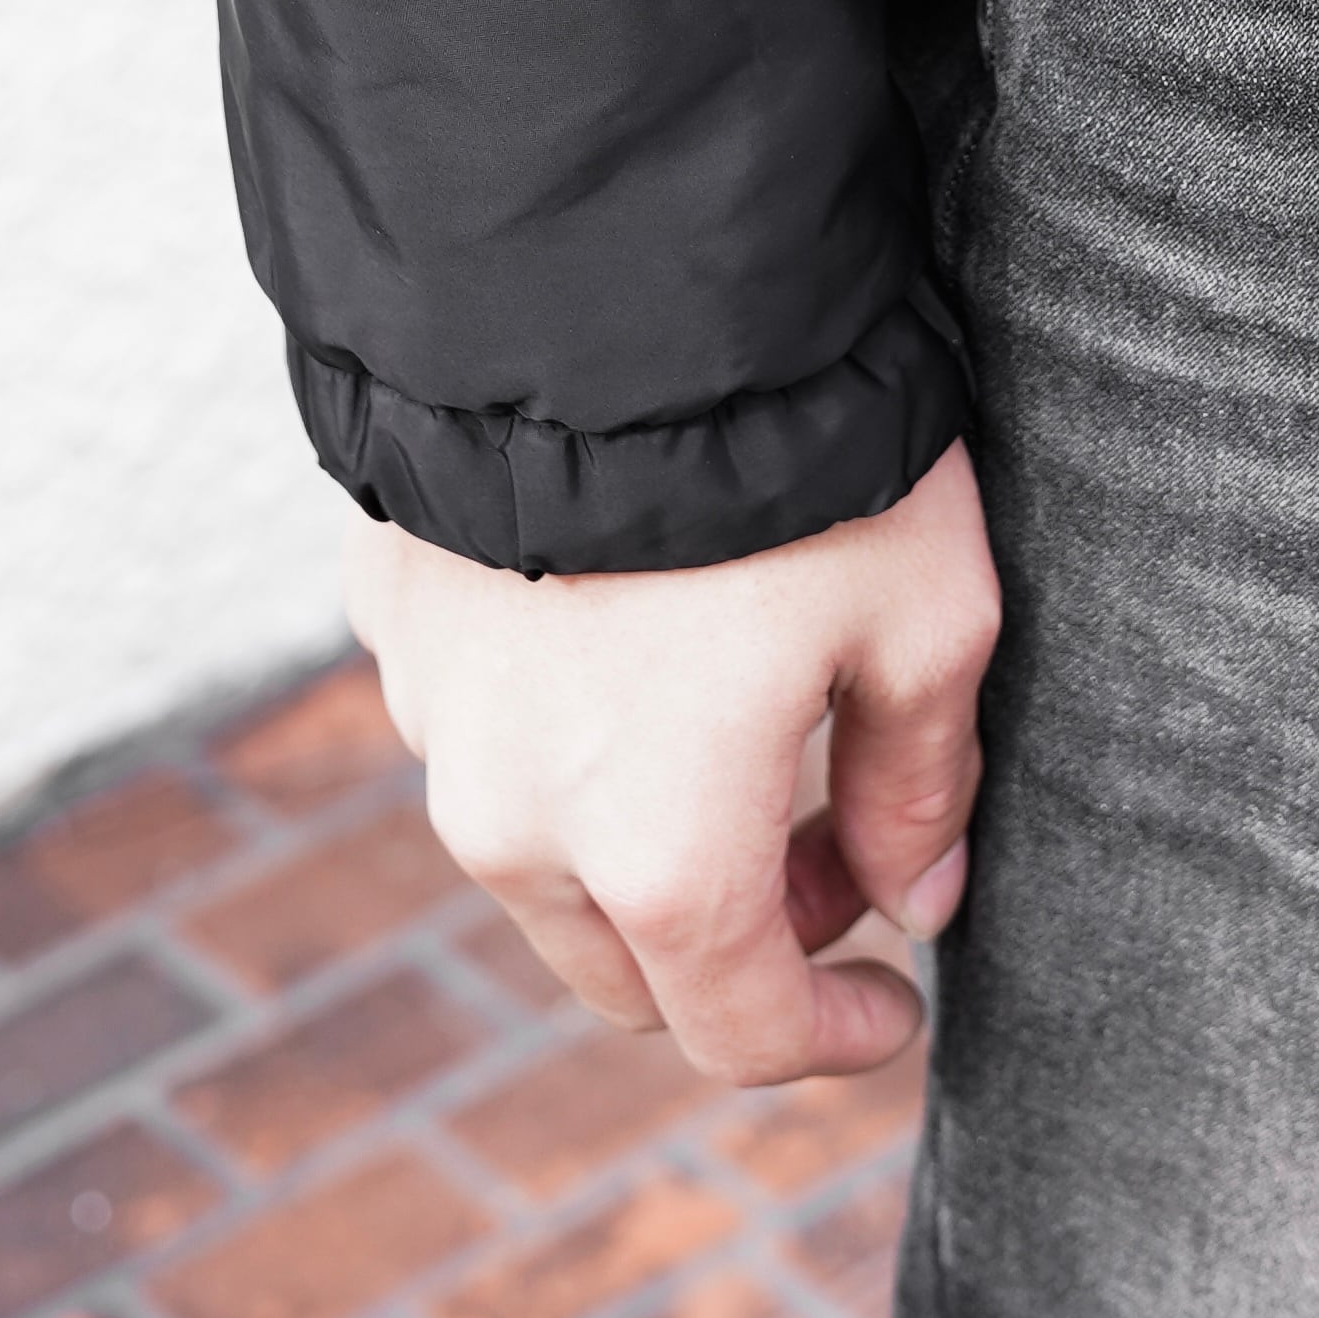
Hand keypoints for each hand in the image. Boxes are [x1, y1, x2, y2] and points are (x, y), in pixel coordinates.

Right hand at [345, 443, 999, 1085]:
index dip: (833, 1039)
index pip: (738, 1028)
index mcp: (656, 856)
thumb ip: (922, 784)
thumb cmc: (797, 453)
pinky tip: (641, 634)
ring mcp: (433, 721)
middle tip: (834, 859)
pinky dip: (561, 727)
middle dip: (739, 946)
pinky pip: (478, 725)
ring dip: (640, 839)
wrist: (604, 277)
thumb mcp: (927, 617)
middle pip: (627, 967)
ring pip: (543, 856)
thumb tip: (916, 897)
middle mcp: (516, 822)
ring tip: (743, 735)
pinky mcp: (391, 620)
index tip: (894, 1005)